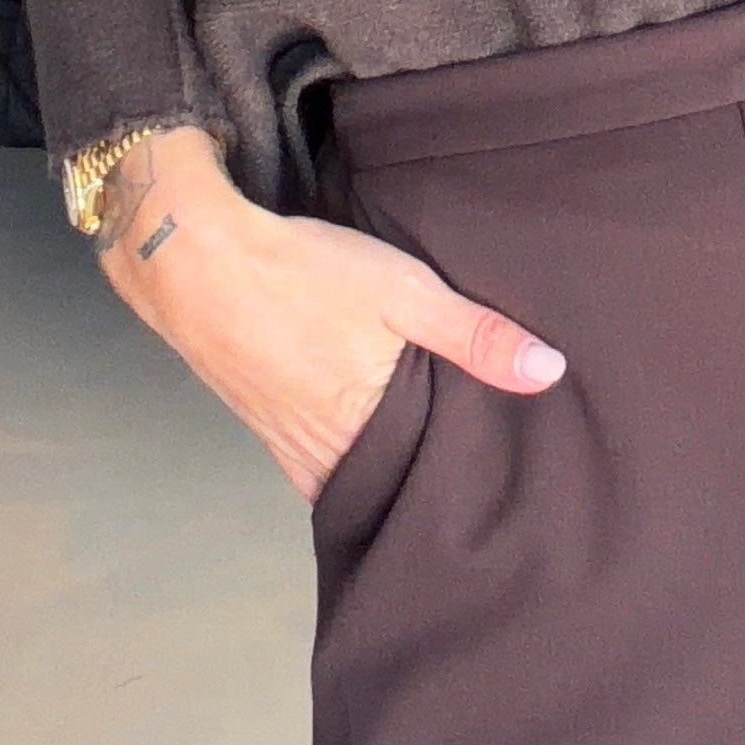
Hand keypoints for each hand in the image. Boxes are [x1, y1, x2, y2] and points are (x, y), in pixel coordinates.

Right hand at [87, 126, 566, 499]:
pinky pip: (319, 463)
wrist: (194, 261)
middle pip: (395, 483)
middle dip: (433, 479)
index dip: (471, 478)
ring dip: (390, 469)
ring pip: (356, 476)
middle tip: (485, 468)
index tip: (512, 475)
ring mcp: (290, 447)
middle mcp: (327, 456)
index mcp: (368, 431)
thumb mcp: (403, 291)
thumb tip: (549, 373)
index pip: (434, 480)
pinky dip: (349, 459)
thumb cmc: (305, 273)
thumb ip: (474, 336)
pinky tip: (371, 436)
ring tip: (437, 454)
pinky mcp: (267, 428)